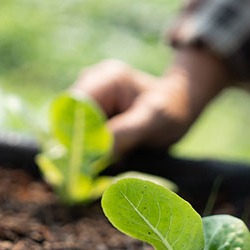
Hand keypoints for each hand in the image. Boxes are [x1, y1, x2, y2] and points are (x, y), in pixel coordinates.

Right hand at [71, 49, 228, 157]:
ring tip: (91, 169)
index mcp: (107, 77)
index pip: (74, 104)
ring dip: (80, 147)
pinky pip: (81, 131)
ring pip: (71, 126)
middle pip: (68, 116)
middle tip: (82, 171)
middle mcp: (93, 81)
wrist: (181, 104)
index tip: (76, 159)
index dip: (70, 131)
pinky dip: (87, 147)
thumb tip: (96, 152)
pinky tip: (97, 162)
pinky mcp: (92, 111)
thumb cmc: (172, 109)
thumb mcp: (153, 121)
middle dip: (73, 142)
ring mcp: (91, 96)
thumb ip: (125, 133)